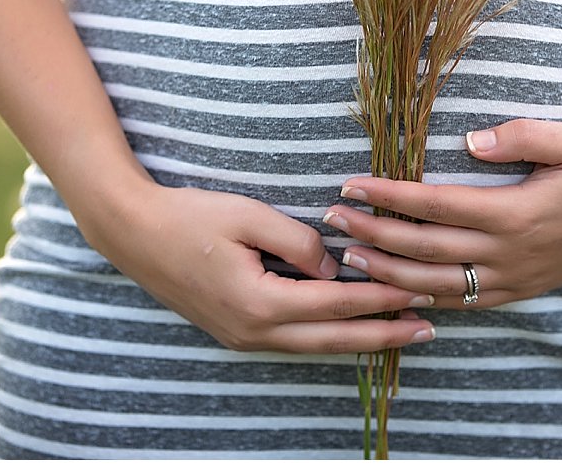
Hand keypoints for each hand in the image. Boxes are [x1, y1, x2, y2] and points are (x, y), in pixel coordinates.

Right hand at [80, 178, 436, 354]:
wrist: (132, 233)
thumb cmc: (188, 216)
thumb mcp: (248, 215)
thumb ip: (299, 242)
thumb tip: (335, 266)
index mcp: (260, 302)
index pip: (336, 303)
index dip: (381, 298)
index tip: (419, 293)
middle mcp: (254, 331)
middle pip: (333, 339)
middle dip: (384, 335)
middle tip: (429, 330)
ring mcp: (242, 337)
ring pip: (315, 346)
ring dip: (360, 339)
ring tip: (401, 333)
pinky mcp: (235, 332)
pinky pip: (293, 340)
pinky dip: (327, 335)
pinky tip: (349, 328)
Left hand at [321, 119, 561, 307]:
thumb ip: (521, 136)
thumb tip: (468, 142)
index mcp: (515, 213)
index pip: (435, 206)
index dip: (389, 197)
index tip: (350, 186)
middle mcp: (508, 253)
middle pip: (425, 250)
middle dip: (373, 236)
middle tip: (331, 222)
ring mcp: (513, 278)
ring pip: (438, 286)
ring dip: (388, 274)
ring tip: (348, 259)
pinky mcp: (518, 291)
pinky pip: (463, 304)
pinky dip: (424, 302)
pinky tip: (394, 292)